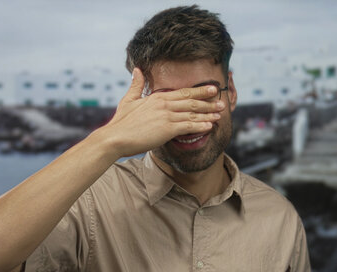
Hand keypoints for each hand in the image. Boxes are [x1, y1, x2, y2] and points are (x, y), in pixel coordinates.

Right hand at [98, 68, 223, 156]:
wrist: (115, 138)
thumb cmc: (121, 122)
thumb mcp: (128, 100)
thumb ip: (136, 85)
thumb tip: (137, 70)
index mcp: (157, 97)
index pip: (183, 92)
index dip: (199, 91)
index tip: (211, 89)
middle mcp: (164, 104)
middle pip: (191, 101)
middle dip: (208, 101)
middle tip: (221, 101)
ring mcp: (167, 116)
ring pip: (192, 114)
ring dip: (208, 114)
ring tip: (219, 114)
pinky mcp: (167, 129)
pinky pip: (188, 126)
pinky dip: (200, 126)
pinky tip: (209, 126)